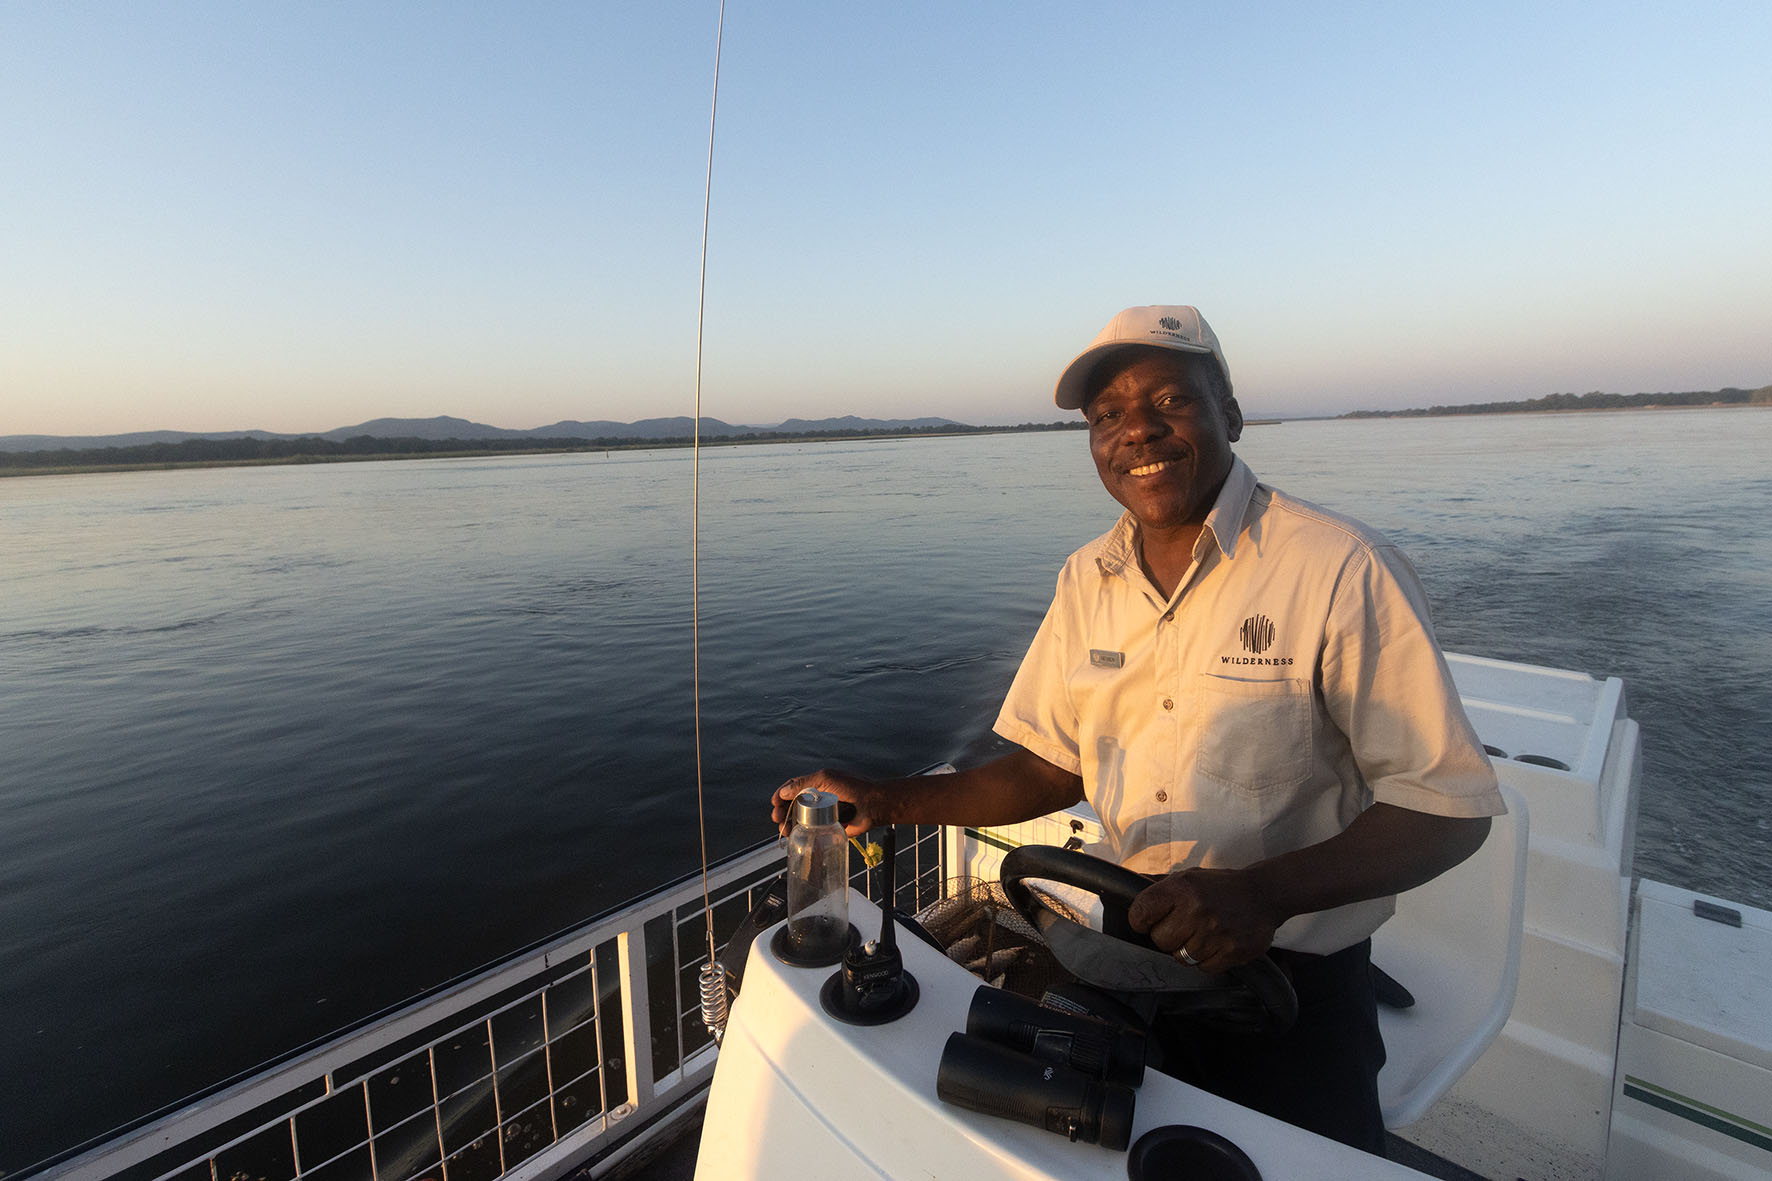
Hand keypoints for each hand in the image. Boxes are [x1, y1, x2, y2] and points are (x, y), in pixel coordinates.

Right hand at [770, 769, 876, 837]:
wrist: (873, 805)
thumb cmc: (853, 787)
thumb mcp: (826, 779)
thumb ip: (804, 784)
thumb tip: (783, 792)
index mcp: (817, 784)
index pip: (793, 788)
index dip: (781, 795)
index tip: (774, 804)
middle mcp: (819, 798)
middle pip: (794, 805)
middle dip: (783, 812)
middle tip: (778, 819)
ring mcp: (824, 813)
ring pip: (800, 819)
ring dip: (789, 824)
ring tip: (785, 830)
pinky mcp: (829, 827)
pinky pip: (812, 831)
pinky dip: (801, 834)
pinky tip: (796, 837)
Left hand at [1126, 867, 1283, 974]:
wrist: (1264, 894)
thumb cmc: (1220, 887)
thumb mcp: (1188, 877)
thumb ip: (1159, 888)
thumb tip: (1124, 890)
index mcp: (1181, 888)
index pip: (1140, 913)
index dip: (1141, 921)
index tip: (1148, 921)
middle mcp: (1197, 909)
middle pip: (1160, 941)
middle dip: (1168, 937)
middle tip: (1183, 927)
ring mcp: (1215, 932)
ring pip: (1181, 958)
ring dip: (1189, 950)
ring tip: (1203, 933)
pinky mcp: (1232, 951)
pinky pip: (1204, 968)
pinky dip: (1208, 960)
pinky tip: (1217, 943)